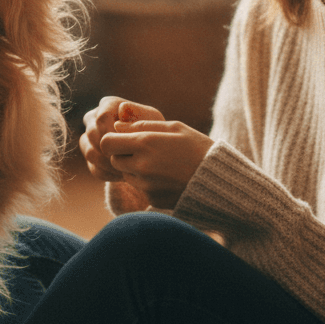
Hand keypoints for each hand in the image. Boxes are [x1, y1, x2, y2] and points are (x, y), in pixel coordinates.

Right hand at [79, 97, 164, 182]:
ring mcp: (89, 137)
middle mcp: (94, 118)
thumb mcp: (152, 120)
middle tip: (127, 161)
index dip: (113, 134)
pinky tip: (123, 175)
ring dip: (109, 164)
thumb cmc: (154, 130)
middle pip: (92, 134)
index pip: (102, 117)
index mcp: (108, 104)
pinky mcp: (92, 156)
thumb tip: (122, 108)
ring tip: (127, 169)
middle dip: (110, 150)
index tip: (129, 145)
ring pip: (89, 152)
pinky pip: (93, 168)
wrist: (152, 148)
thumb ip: (138, 114)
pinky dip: (109, 174)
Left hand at [99, 117, 214, 209]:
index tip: (125, 138)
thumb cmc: (196, 147)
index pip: (106, 142)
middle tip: (144, 150)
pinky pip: (139, 188)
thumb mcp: (173, 127)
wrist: (218, 179)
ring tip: (158, 163)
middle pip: (114, 160)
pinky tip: (166, 177)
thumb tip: (117, 125)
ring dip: (134, 169)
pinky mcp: (152, 199)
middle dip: (123, 154)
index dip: (113, 139)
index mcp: (145, 143)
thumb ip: (142, 124)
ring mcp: (146, 185)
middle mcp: (141, 166)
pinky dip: (147, 182)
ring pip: (125, 175)